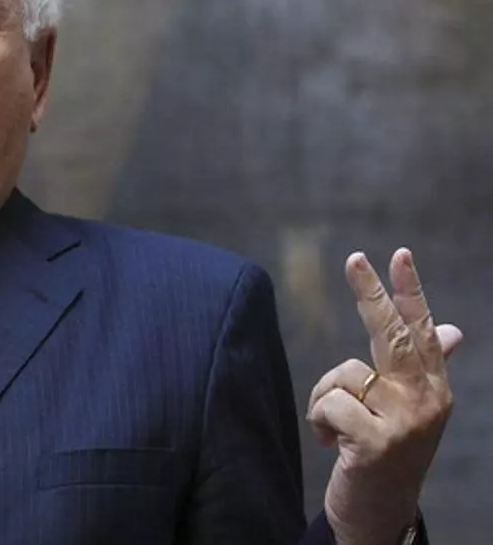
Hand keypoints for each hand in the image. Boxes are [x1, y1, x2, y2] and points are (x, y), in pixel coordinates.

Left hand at [307, 248, 461, 544]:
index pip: (423, 331)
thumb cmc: (386, 456)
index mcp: (433, 389)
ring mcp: (404, 422)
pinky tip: (331, 444)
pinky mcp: (375, 442)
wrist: (379, 515)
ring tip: (337, 429)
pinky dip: (319, 420)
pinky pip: (330, 404)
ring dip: (325, 400)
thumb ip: (425, 368)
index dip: (410, 292)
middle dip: (370, 295)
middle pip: (392, 335)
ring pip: (344, 375)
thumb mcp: (408, 412)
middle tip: (354, 258)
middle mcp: (426, 401)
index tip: (399, 254)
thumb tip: (452, 330)